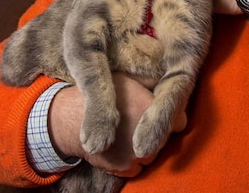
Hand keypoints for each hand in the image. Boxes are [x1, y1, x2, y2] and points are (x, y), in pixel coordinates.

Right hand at [50, 73, 187, 176]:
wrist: (69, 118)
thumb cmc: (100, 94)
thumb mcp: (128, 79)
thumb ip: (152, 81)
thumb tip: (171, 79)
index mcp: (149, 109)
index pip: (179, 122)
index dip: (170, 117)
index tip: (158, 114)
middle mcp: (145, 134)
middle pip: (165, 140)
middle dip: (155, 132)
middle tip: (137, 121)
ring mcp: (135, 154)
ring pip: (152, 155)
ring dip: (144, 147)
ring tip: (128, 133)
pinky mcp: (123, 168)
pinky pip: (137, 169)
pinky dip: (132, 161)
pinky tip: (120, 146)